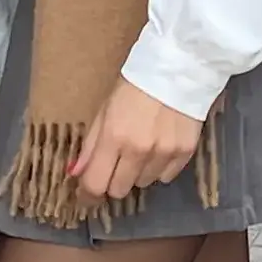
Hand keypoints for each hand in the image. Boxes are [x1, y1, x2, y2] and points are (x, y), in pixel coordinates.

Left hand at [70, 78, 203, 207]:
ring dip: (137, 172)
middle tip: (117, 161)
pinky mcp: (185, 153)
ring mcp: (164, 153)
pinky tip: (160, 145)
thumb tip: (75, 173)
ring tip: (142, 146)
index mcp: (114, 137)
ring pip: (143, 184)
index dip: (88, 194)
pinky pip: (166, 177)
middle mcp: (139, 151)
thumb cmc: (134, 84)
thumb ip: (90, 144)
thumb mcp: (105, 109)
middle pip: (119, 190)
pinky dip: (159, 167)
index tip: (87, 195)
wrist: (179, 67)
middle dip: (113, 180)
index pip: (96, 184)